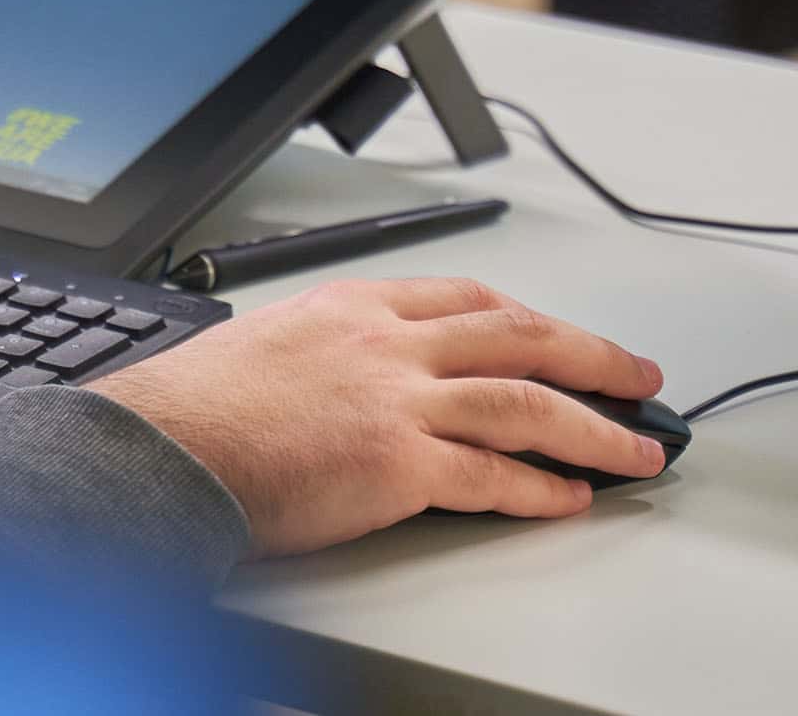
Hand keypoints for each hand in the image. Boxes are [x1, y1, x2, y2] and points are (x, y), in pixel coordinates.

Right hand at [85, 278, 668, 557]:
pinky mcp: (398, 465)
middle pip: (519, 335)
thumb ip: (324, 352)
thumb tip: (346, 379)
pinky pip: (495, 476)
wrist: (159, 449)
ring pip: (528, 402)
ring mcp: (397, 400)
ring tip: (637, 448)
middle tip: (637, 375)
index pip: (464, 298)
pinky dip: (543, 489)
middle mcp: (386, 343)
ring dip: (595, 427)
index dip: (526, 318)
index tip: (557, 335)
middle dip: (591, 355)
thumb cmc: (193, 408)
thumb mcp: (267, 344)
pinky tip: (572, 499)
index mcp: (353, 306)